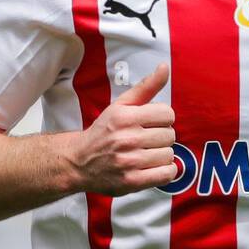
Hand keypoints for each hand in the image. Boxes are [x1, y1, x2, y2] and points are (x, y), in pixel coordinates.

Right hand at [68, 63, 176, 195]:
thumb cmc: (103, 131)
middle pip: (170, 135)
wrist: (78, 162)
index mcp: (125, 117)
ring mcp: (129, 161)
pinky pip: (166, 174)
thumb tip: (165, 67)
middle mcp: (127, 138)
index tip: (152, 123)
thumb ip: (146, 87)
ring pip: (169, 154)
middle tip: (147, 140)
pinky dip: (166, 171)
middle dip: (161, 136)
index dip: (163, 118)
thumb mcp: (120, 105)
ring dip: (162, 154)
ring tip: (148, 154)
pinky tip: (154, 166)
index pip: (167, 114)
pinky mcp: (132, 181)